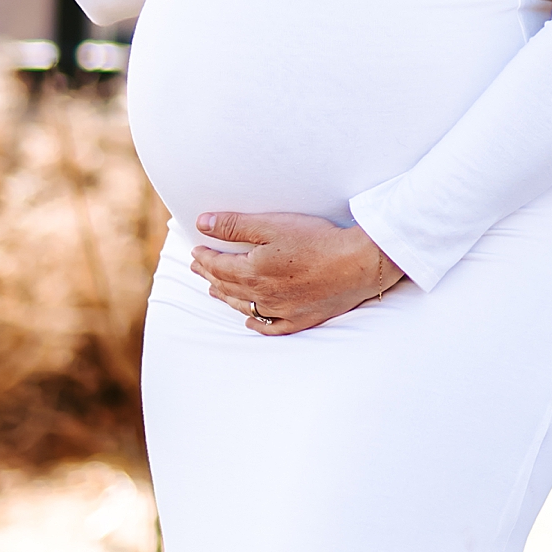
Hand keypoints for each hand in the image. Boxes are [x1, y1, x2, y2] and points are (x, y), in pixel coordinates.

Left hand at [185, 205, 403, 313]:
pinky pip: (271, 327)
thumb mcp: (272, 225)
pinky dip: (257, 324)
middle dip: (210, 276)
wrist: (357, 264)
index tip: (195, 251)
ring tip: (215, 291)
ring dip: (227, 298)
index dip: (204, 257)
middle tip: (198, 269)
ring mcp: (281, 311)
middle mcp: (262, 295)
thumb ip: (234, 225)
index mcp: (253, 271)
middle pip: (228, 286)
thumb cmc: (317, 240)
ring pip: (245, 307)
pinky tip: (250, 321)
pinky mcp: (300, 319)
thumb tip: (202, 224)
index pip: (218, 265)